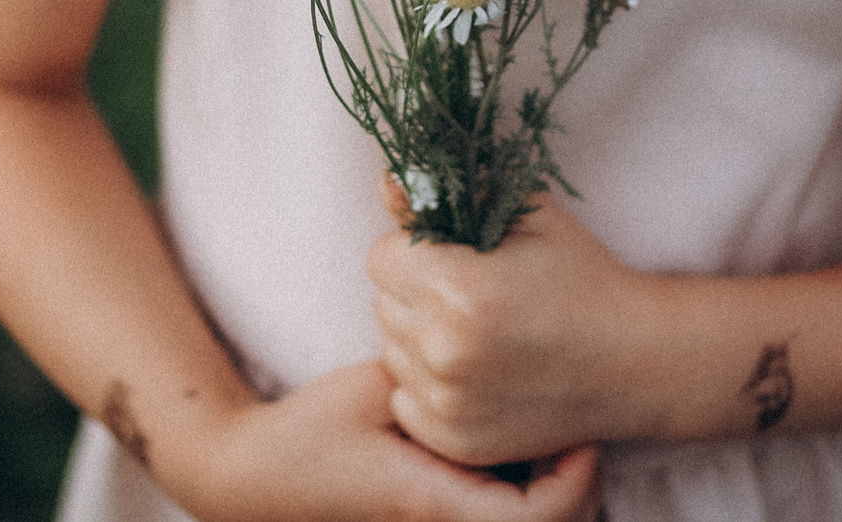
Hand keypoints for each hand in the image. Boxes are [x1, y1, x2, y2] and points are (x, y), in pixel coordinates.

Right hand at [177, 361, 600, 521]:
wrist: (257, 476)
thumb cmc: (310, 434)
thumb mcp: (377, 388)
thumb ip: (435, 372)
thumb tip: (492, 338)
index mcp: (436, 501)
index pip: (539, 519)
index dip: (577, 481)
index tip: (584, 434)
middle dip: (572, 479)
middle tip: (581, 421)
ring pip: (519, 519)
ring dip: (543, 479)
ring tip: (547, 421)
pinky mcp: (429, 514)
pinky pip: (490, 507)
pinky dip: (511, 480)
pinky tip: (501, 428)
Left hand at [369, 180, 655, 464]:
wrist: (635, 361)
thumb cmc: (582, 277)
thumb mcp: (525, 217)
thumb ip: (448, 198)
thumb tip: (388, 183)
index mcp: (457, 288)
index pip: (382, 257)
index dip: (414, 250)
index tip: (450, 256)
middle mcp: (444, 350)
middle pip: (383, 303)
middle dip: (415, 292)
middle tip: (469, 294)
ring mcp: (448, 402)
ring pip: (392, 352)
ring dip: (420, 339)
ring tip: (478, 334)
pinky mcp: (456, 440)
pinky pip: (406, 399)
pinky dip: (430, 386)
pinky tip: (477, 371)